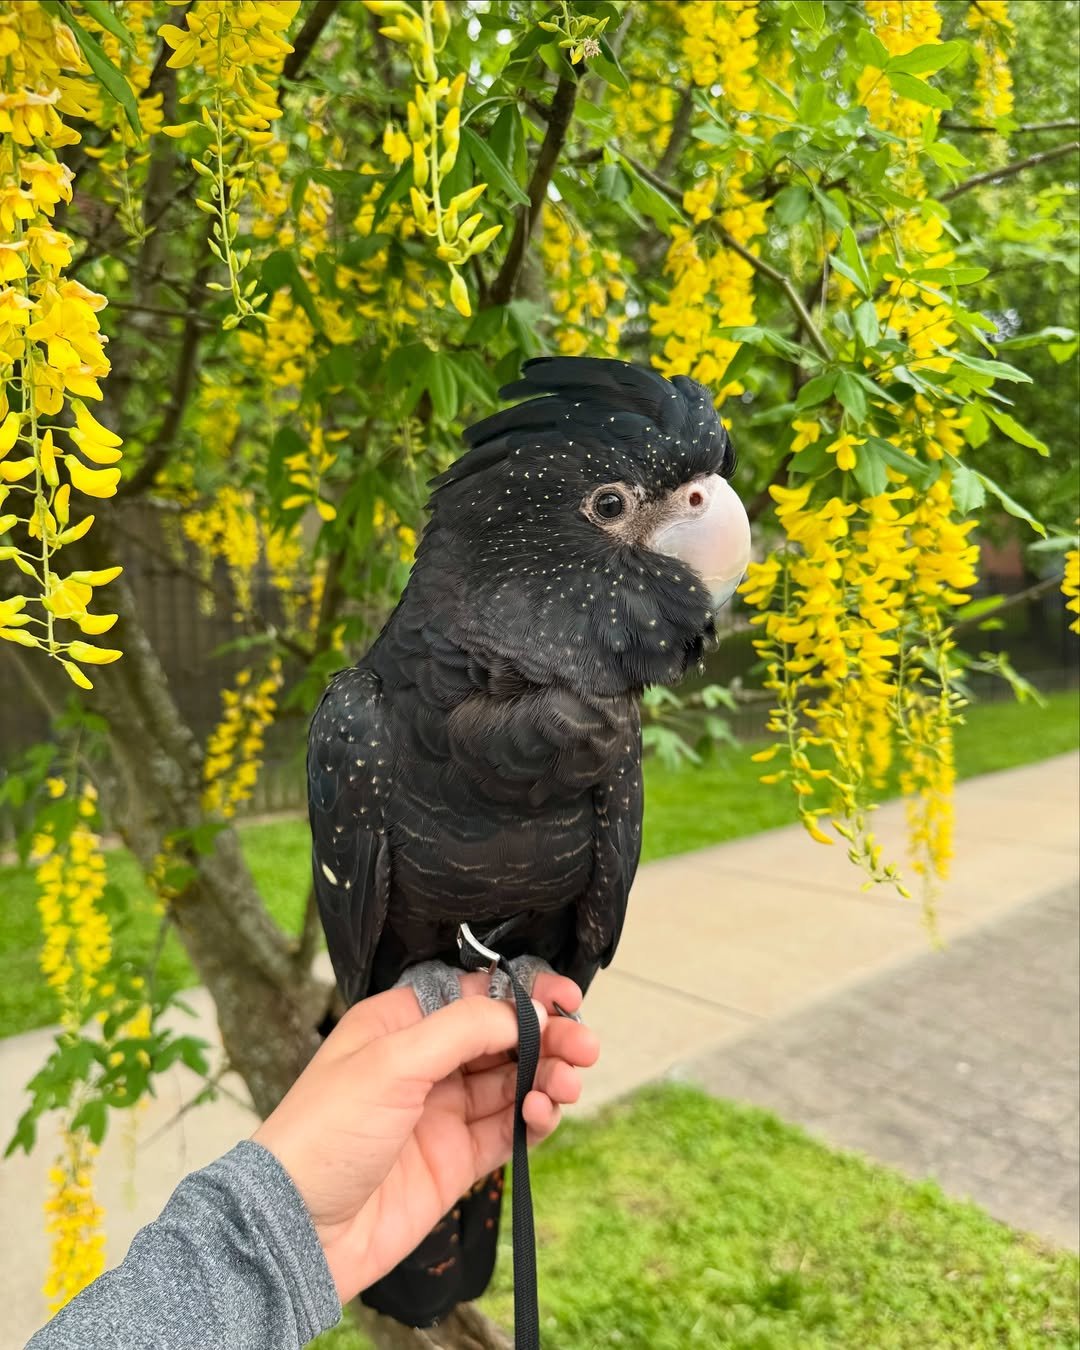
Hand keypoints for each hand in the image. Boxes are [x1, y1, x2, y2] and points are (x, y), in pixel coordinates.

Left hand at [253, 971, 598, 1302]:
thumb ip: (463, 1028)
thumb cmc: (323, 1132)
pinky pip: (508, 1130)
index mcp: (400, 1024)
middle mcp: (425, 1063)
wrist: (299, 1230)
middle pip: (502, 1038)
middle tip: (584, 1045)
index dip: (522, 993)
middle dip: (547, 1037)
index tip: (565, 997)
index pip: (474, 994)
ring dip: (547, 1076)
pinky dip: (534, 1119)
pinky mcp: (455, 1160)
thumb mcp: (391, 1061)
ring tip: (566, 1085)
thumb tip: (523, 1010)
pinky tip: (542, 1113)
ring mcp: (442, 1113)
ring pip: (512, 1082)